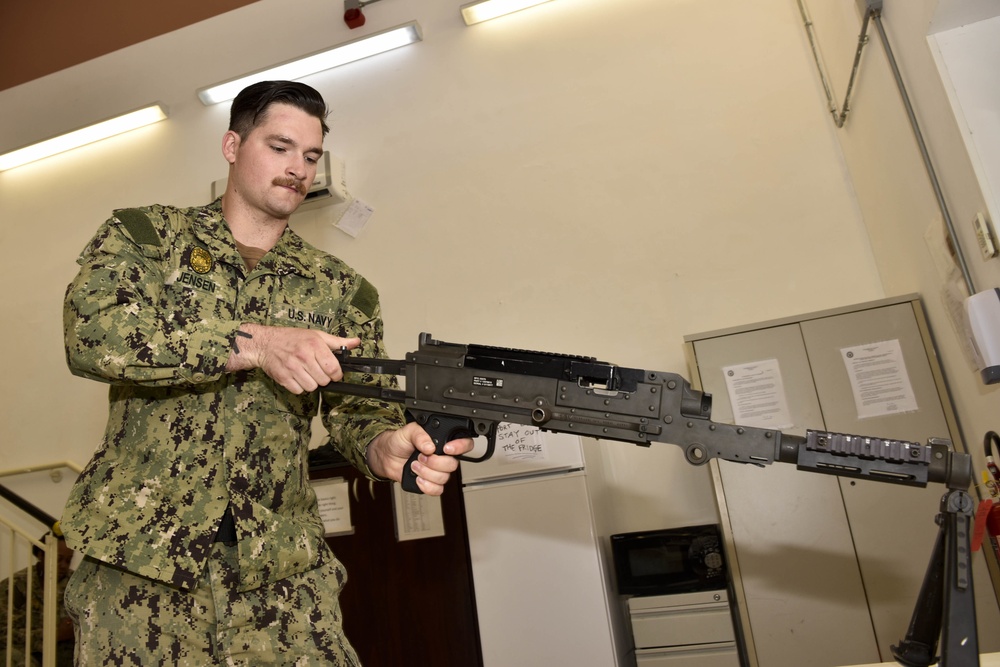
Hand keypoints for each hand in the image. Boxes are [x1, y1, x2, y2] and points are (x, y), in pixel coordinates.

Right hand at [226, 323, 359, 393]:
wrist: (265, 343)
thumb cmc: (292, 338)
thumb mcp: (316, 335)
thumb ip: (337, 341)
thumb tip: (356, 342)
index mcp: (315, 345)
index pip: (333, 369)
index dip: (337, 375)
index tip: (334, 373)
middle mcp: (304, 357)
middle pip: (324, 380)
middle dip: (324, 378)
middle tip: (318, 371)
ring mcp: (292, 368)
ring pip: (312, 388)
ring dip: (312, 383)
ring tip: (307, 373)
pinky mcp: (283, 378)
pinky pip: (299, 391)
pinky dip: (300, 387)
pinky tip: (297, 377)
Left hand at [366, 423, 474, 495]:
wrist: (387, 456)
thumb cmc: (399, 441)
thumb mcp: (409, 431)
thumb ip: (420, 434)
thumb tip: (429, 446)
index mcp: (443, 442)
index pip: (465, 444)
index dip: (461, 447)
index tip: (446, 449)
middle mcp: (444, 457)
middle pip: (453, 465)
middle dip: (434, 462)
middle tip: (420, 456)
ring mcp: (438, 471)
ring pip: (444, 478)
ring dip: (426, 473)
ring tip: (414, 465)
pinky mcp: (431, 483)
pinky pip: (437, 490)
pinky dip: (426, 486)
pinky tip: (417, 478)